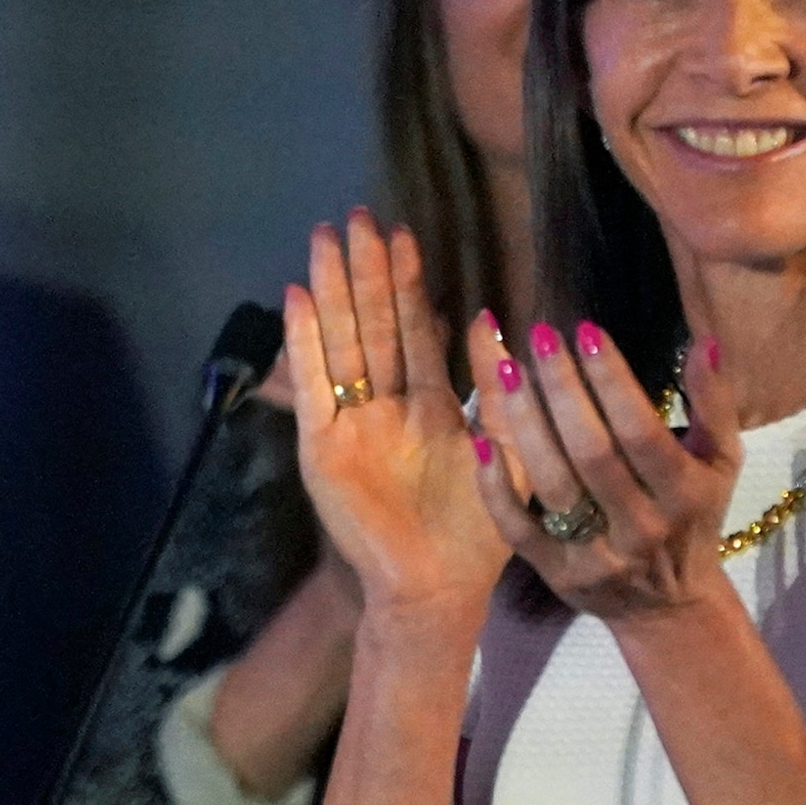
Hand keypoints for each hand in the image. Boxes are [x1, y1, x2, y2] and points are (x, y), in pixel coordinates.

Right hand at [280, 210, 507, 628]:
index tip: (401, 233)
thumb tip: (491, 320)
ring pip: (341, 343)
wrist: (435, 588)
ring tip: (323, 240)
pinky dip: (305, 344)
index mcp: (429, 405)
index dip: (407, 283)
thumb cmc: (477, 533)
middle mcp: (385, 406)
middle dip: (364, 271)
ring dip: (332, 292)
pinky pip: (313, 386)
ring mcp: (350, 424)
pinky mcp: (323, 448)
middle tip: (356, 217)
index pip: (413, 329)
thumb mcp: (507, 453)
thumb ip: (496, 392)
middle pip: (372, 324)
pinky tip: (298, 300)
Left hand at [468, 315, 744, 622]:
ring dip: (525, 423)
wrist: (668, 606)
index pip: (642, 432)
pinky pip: (518, 528)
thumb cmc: (694, 515)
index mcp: (684, 495)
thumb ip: (715, 403)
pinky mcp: (556, 573)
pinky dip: (496, 487)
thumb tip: (702, 343)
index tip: (586, 332)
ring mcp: (596, 555)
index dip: (613, 381)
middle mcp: (642, 527)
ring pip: (553, 483)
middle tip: (539, 338)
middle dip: (562, 390)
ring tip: (506, 369)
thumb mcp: (720, 462)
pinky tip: (481, 439)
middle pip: (592, 453)